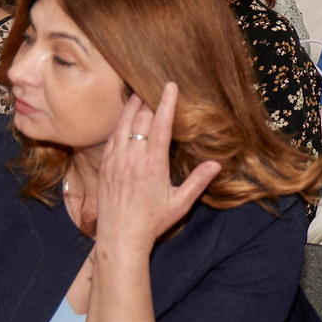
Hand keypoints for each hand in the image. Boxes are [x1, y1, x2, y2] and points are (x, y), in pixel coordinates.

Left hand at [95, 83, 220, 255]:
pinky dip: (119, 123)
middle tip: (152, 84)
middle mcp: (133, 157)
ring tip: (137, 93)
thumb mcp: (180, 203)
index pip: (160, 124)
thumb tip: (216, 164)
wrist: (120, 237)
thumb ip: (198, 181)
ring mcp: (116, 160)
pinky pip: (111, 137)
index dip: (166, 103)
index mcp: (154, 163)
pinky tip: (123, 119)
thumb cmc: (152, 222)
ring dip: (131, 107)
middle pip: (140, 119)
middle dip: (148, 100)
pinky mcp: (105, 166)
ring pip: (123, 124)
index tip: (170, 86)